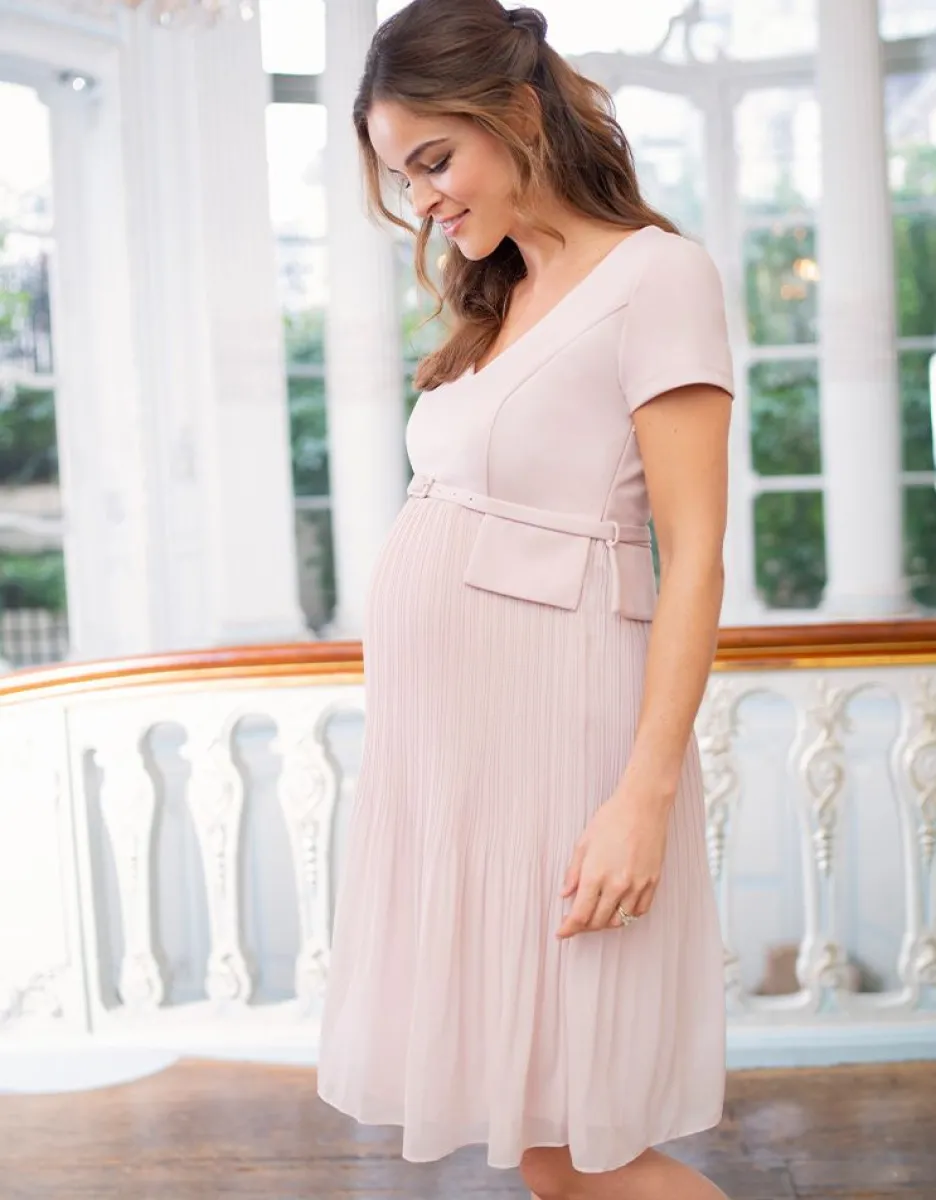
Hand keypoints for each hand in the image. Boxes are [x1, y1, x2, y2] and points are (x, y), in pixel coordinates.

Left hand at [555, 788, 669, 938]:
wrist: (643, 806)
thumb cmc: (611, 819)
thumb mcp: (583, 843)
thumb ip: (573, 872)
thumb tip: (565, 894)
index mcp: (595, 875)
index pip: (580, 915)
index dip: (568, 928)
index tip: (561, 933)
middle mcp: (617, 885)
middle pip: (598, 922)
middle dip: (584, 927)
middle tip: (576, 922)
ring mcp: (637, 886)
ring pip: (619, 920)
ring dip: (605, 923)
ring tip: (596, 916)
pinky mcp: (652, 882)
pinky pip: (639, 911)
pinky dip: (627, 915)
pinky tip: (619, 908)